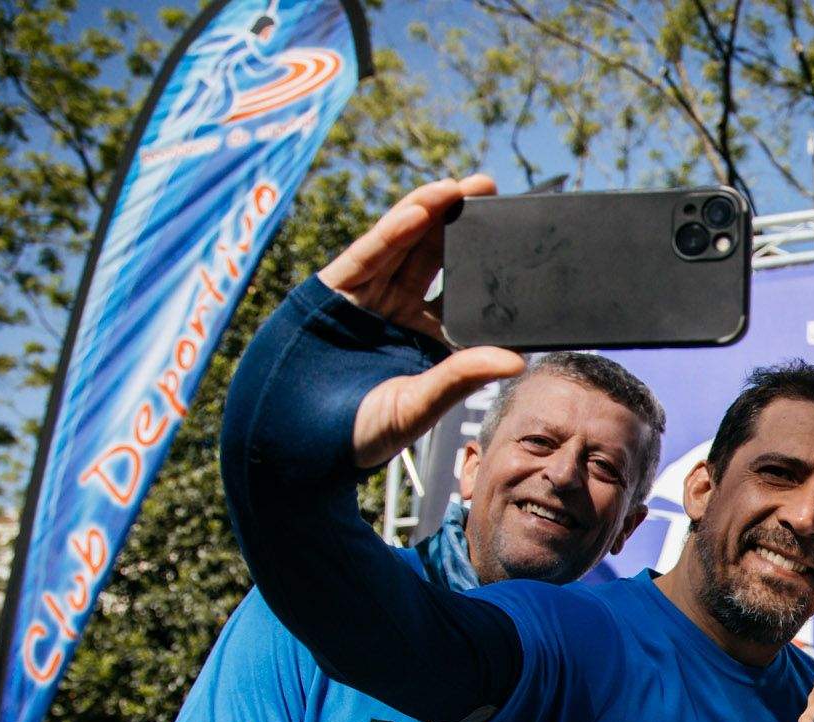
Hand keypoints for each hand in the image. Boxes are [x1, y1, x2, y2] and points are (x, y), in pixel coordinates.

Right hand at [317, 176, 524, 468]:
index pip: (461, 292)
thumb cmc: (359, 432)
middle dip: (459, 222)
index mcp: (427, 337)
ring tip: (459, 188)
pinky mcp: (334, 290)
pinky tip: (417, 212)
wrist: (297, 442)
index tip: (516, 238)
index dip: (484, 263)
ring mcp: (367, 297)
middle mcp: (399, 310)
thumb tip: (516, 360)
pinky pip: (366, 255)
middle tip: (489, 191)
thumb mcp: (420, 405)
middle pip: (433, 255)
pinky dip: (390, 232)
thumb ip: (461, 376)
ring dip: (429, 213)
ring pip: (401, 245)